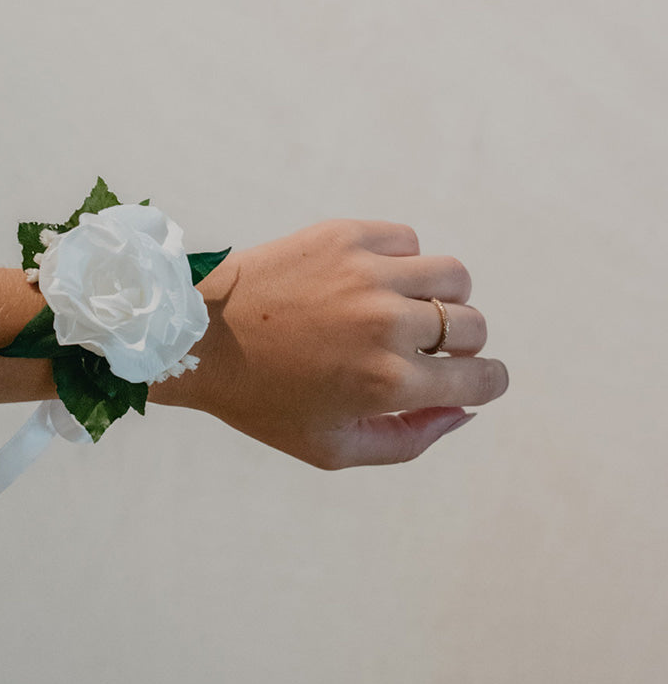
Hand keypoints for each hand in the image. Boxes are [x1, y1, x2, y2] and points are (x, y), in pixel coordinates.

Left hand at [151, 219, 507, 468]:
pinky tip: (370, 282)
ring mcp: (368, 273)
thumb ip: (409, 440)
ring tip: (406, 310)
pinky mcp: (346, 235)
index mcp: (389, 383)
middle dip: (460, 345)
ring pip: (454, 277)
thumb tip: (464, 411)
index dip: (486, 383)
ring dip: (442, 297)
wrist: (197, 338)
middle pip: (473, 326)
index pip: (484, 379)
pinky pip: (409, 241)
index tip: (472, 379)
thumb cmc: (262, 400)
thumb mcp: (332, 448)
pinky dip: (402, 262)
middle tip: (421, 350)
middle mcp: (387, 324)